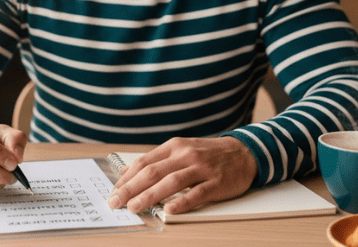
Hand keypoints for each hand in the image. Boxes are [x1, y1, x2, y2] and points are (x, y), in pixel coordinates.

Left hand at [108, 136, 257, 214]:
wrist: (244, 152)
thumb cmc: (209, 154)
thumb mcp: (181, 149)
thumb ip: (155, 160)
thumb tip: (127, 172)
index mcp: (175, 146)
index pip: (144, 162)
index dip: (126, 178)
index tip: (113, 191)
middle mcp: (186, 155)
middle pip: (153, 172)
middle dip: (131, 188)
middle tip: (116, 202)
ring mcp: (202, 168)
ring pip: (171, 182)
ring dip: (150, 195)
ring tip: (134, 206)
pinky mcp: (217, 182)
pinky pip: (197, 193)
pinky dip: (182, 202)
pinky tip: (169, 210)